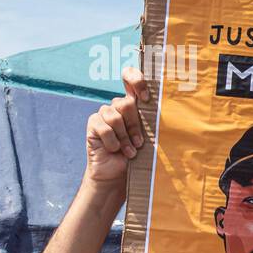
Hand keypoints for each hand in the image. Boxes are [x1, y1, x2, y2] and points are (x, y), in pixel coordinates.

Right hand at [84, 67, 148, 189]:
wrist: (117, 174)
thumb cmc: (136, 156)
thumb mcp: (148, 137)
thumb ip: (149, 121)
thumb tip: (159, 107)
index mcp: (133, 105)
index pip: (130, 78)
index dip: (136, 80)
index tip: (146, 97)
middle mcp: (117, 106)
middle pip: (127, 103)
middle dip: (135, 126)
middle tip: (138, 143)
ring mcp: (104, 114)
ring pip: (115, 116)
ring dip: (124, 137)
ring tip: (129, 150)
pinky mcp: (93, 124)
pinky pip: (104, 127)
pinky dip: (112, 141)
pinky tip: (115, 150)